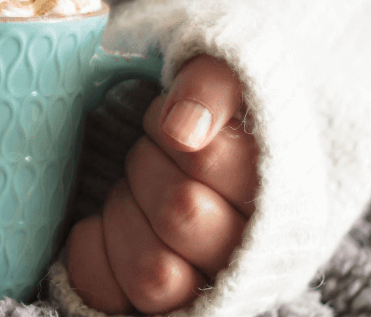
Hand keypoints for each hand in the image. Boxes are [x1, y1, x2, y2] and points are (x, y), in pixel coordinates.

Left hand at [66, 55, 257, 313]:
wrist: (181, 146)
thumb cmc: (203, 116)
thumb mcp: (220, 77)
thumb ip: (211, 86)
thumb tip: (182, 130)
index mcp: (280, 192)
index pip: (204, 159)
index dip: (168, 128)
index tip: (170, 122)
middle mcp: (247, 250)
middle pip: (180, 213)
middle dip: (145, 166)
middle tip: (149, 152)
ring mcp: (201, 283)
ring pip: (153, 274)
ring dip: (123, 214)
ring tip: (130, 190)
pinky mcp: (150, 300)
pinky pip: (108, 292)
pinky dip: (91, 251)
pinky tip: (98, 221)